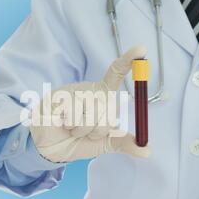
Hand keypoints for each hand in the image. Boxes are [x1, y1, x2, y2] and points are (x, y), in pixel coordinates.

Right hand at [30, 46, 150, 162]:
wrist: (51, 148)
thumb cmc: (78, 140)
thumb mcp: (105, 143)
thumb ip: (124, 143)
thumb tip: (147, 151)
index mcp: (103, 96)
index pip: (116, 74)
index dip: (128, 61)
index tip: (141, 48)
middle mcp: (90, 91)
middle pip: (109, 105)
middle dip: (100, 129)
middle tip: (86, 132)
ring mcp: (74, 92)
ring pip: (92, 112)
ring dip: (83, 130)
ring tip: (72, 128)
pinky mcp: (59, 97)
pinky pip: (74, 113)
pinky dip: (70, 126)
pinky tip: (62, 123)